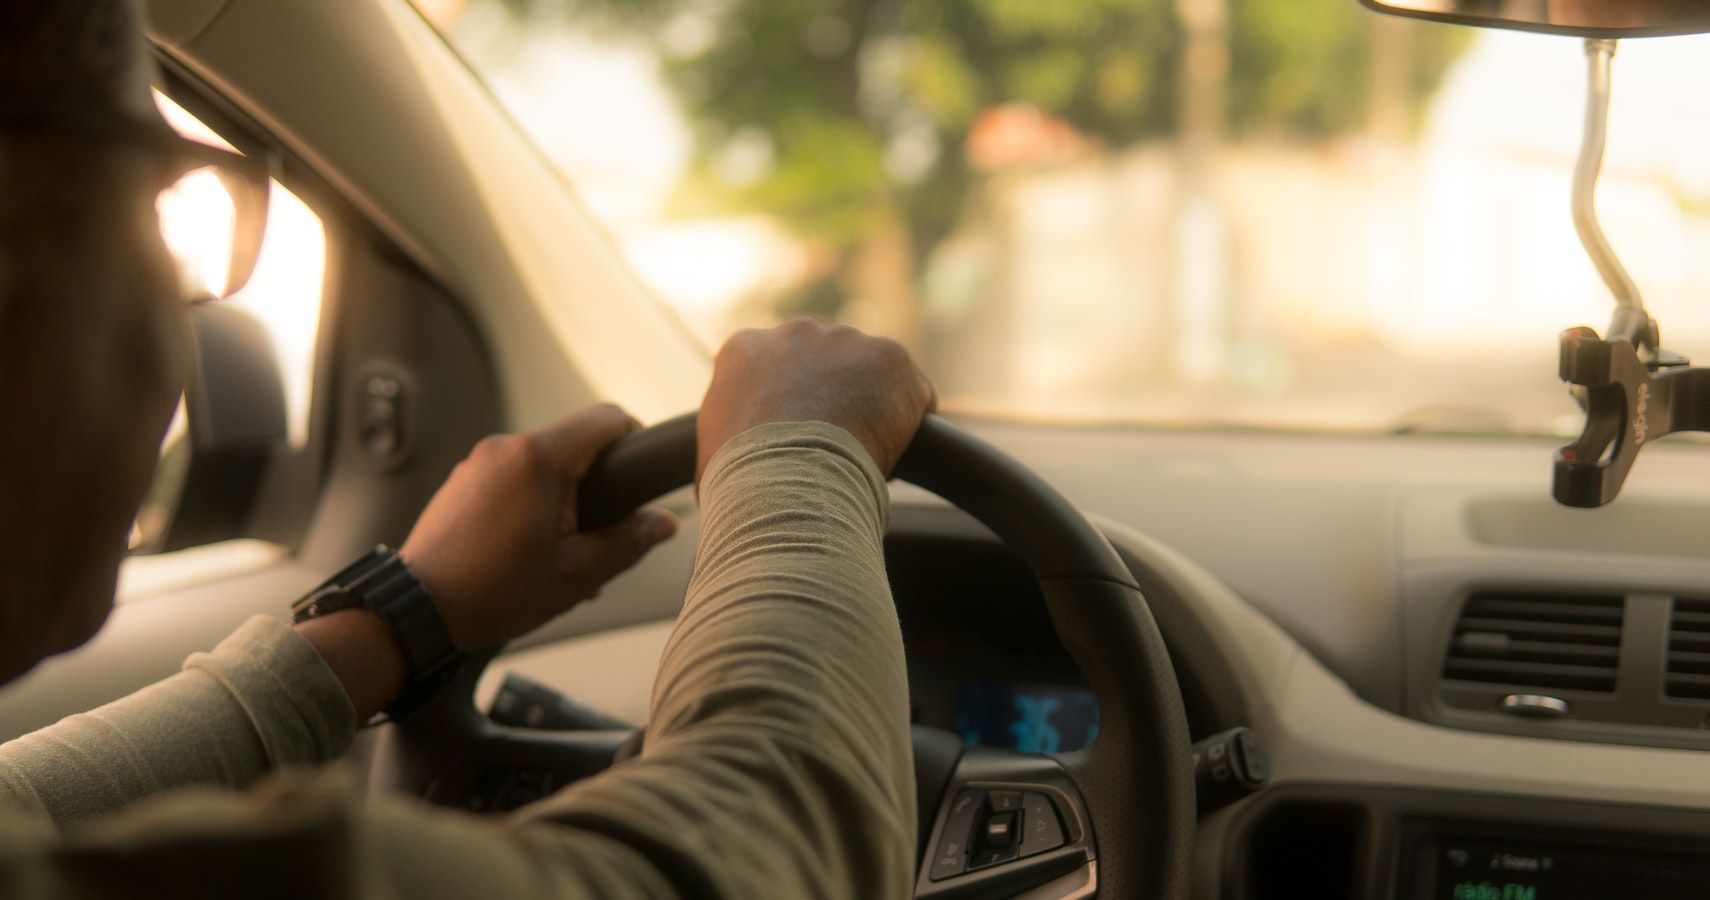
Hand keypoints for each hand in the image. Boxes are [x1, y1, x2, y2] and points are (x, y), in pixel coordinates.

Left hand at [400, 405, 677, 647]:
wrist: (417, 610)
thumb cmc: (495, 591)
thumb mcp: (578, 573)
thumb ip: (629, 541)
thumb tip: (662, 523)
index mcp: (540, 458)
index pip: (607, 418)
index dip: (634, 440)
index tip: (639, 474)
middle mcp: (507, 447)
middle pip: (573, 444)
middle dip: (593, 485)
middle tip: (596, 535)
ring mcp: (478, 462)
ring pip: (540, 465)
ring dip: (559, 499)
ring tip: (557, 554)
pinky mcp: (461, 482)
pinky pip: (510, 479)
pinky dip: (528, 504)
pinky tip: (524, 552)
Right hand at [697, 318, 936, 480]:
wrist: (784, 479)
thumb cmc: (739, 480)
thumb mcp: (711, 455)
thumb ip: (726, 441)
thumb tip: (728, 473)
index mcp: (745, 349)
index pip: (775, 370)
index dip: (790, 407)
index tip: (797, 439)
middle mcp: (795, 332)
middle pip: (824, 363)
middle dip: (832, 397)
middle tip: (833, 446)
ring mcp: (846, 340)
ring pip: (869, 374)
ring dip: (871, 406)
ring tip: (864, 454)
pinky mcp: (891, 358)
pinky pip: (911, 392)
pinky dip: (910, 421)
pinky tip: (897, 453)